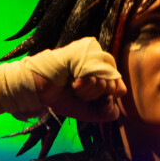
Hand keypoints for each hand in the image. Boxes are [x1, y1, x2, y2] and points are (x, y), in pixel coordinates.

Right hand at [0, 37, 125, 122]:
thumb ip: (108, 111)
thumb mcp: (88, 111)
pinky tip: (73, 80)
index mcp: (103, 75)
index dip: (103, 98)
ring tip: (72, 83)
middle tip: (75, 89)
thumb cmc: (61, 96)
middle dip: (92, 95)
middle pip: (112, 87)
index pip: (119, 89)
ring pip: (105, 82)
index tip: (84, 97)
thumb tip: (116, 97)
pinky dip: (83, 84)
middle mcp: (101, 63)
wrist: (40, 88)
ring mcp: (95, 55)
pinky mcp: (87, 49)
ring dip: (85, 90)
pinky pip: (96, 74)